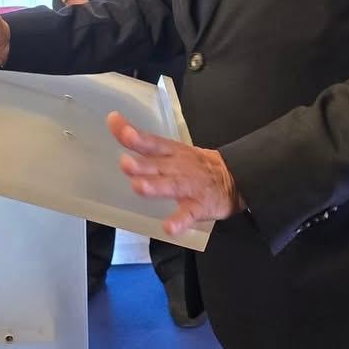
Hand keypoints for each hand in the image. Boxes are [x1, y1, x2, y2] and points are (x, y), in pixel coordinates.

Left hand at [107, 111, 240, 235]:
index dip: (132, 133)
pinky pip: (188, 214)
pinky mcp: (199, 206)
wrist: (235, 178)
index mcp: (172, 152)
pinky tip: (169, 227)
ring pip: (170, 186)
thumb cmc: (197, 166)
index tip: (113, 121)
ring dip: (155, 186)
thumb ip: (148, 147)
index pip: (150, 141)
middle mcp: (178, 167)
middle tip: (125, 163)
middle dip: (141, 164)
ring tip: (139, 187)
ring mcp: (189, 187)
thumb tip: (121, 134)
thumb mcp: (175, 151)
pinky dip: (179, 221)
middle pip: (157, 164)